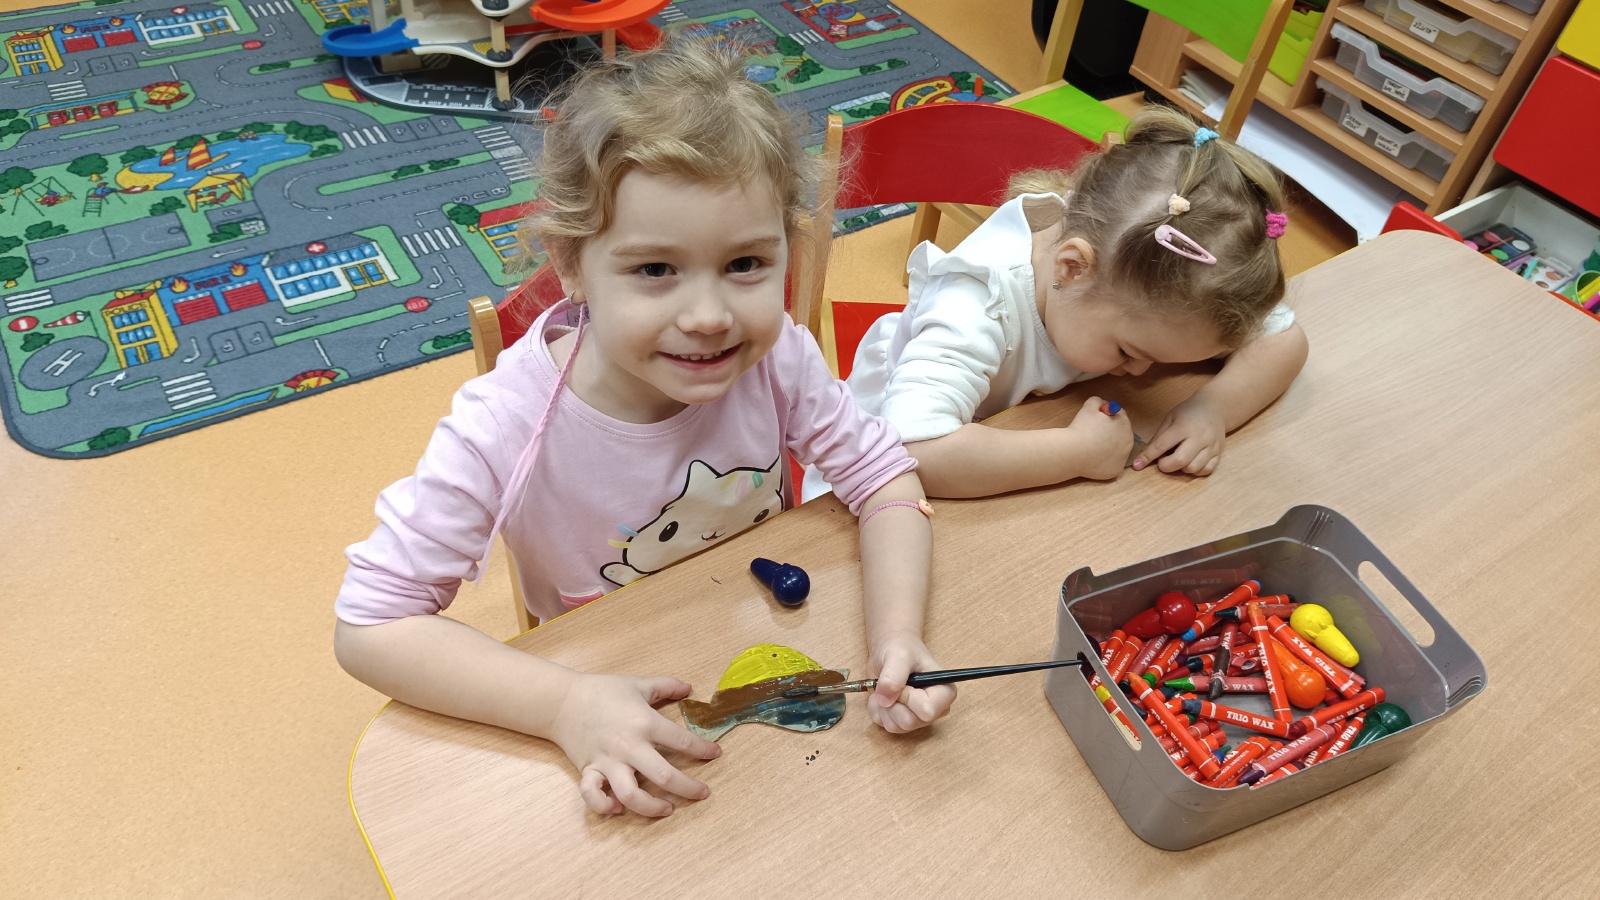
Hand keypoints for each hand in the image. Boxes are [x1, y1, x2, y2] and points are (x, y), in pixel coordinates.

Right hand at [548, 673, 721, 816]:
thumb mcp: (638, 683)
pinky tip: (618, 810)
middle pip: (664, 775)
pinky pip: (594, 796)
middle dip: (688, 788)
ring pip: (631, 795)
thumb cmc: (602, 690)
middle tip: (702, 793)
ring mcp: (608, 761)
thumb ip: (666, 686)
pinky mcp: (589, 770)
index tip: (715, 754)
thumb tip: (690, 687)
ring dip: (652, 807)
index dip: (703, 749)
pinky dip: (605, 806)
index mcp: (644, 723)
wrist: (562, 700)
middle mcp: (629, 746)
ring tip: (667, 809)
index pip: (682, 741)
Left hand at [868, 631, 956, 732]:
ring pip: (896, 726)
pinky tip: (881, 694)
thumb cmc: (901, 648)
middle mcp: (935, 709)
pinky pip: (884, 725)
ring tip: (885, 687)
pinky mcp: (902, 721)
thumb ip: (894, 676)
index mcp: (944, 693)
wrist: (889, 650)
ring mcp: (918, 717)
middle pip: (910, 722)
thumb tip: (885, 700)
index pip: (927, 711)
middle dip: (893, 703)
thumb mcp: (899, 655)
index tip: (903, 683)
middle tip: (892, 684)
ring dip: (883, 706)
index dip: (908, 698)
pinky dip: (877, 709)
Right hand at [1061, 396, 1133, 480]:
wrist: (1074, 452)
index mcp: (1124, 422)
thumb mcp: (1089, 406)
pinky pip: (1111, 464)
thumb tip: (1102, 404)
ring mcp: (1124, 457)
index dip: (1108, 417)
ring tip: (1093, 448)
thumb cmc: (1081, 427)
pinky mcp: (1116, 470)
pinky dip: (1104, 462)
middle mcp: (1129, 440)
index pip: (1119, 416)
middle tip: (1094, 435)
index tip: (1097, 421)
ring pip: (1117, 450)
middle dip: (1111, 433)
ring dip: (1109, 448)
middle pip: (1121, 434)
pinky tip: (1093, 460)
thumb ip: (1098, 401)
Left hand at [1134, 397, 1226, 474]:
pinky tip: (1190, 462)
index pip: (1162, 445)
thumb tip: (1145, 456)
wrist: (1215, 407)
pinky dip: (1195, 471)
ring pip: (1194, 468)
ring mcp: (1212, 446)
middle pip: (1181, 460)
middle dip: (1166, 466)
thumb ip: (1159, 437)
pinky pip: (1206, 470)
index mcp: (1184, 426)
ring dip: (1181, 469)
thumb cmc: (1188, 412)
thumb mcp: (1170, 418)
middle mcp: (1200, 437)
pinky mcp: (1219, 453)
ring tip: (1178, 458)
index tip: (1137, 466)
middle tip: (1163, 460)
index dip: (1148, 457)